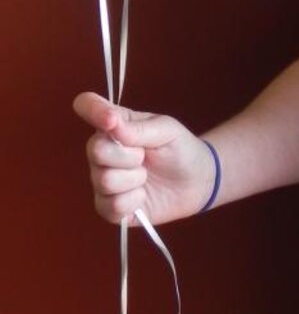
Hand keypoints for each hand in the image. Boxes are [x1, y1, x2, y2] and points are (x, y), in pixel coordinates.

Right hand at [73, 91, 217, 225]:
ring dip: (134, 179)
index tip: (111, 120)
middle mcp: (103, 150)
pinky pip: (111, 207)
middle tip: (145, 156)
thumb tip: (110, 122)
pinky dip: (134, 201)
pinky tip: (143, 196)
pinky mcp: (109, 208)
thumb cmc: (180, 148)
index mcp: (116, 124)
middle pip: (95, 150)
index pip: (87, 105)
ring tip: (146, 176)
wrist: (197, 182)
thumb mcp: (166, 131)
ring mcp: (103, 179)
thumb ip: (138, 129)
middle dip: (128, 155)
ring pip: (104, 180)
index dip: (91, 109)